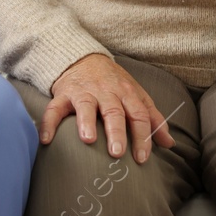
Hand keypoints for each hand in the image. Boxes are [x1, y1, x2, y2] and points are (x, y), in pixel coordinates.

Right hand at [42, 53, 174, 163]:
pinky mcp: (63, 94)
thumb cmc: (113, 83)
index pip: (138, 115)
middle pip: (113, 111)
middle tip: (117, 152)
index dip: (142, 136)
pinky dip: (49, 123)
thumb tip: (169, 143)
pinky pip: (54, 109)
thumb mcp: (136, 95)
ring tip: (88, 139)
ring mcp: (84, 92)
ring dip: (87, 122)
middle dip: (116, 131)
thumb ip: (152, 118)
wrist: (83, 58)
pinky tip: (47, 140)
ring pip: (86, 107)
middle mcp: (106, 92)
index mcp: (127, 94)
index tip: (142, 158)